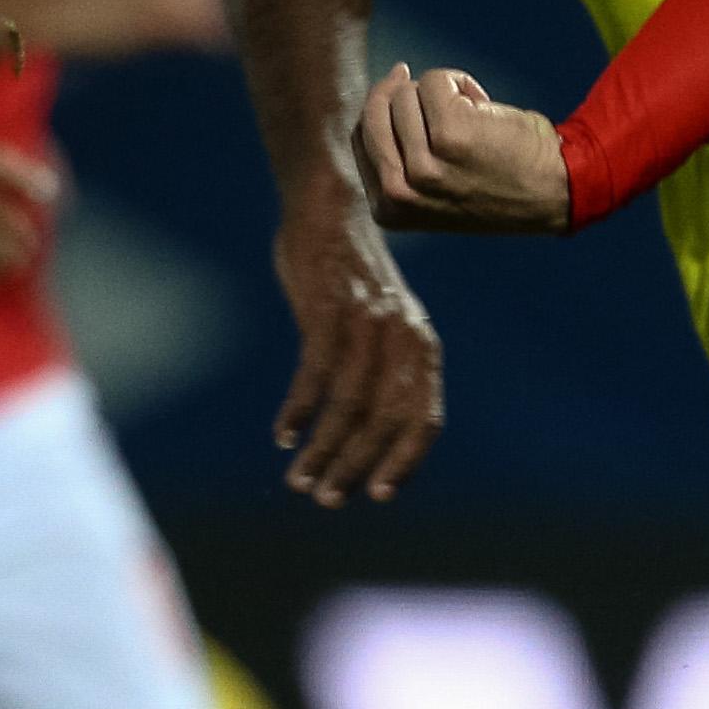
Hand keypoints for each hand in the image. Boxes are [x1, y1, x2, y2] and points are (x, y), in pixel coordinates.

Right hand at [271, 190, 445, 505]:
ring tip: (299, 480)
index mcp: (423, 347)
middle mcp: (404, 339)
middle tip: (326, 499)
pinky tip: (284, 435)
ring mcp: (368, 325)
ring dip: (323, 450)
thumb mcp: (381, 323)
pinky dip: (299, 411)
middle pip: (385, 421)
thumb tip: (368, 431)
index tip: (378, 495)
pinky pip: (316, 375)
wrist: (328, 208)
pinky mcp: (330, 313)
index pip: (424, 420)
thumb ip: (384, 369)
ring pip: (349, 406)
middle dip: (354, 466)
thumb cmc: (349, 275)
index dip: (404, 461)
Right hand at [361, 62, 574, 233]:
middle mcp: (398, 192)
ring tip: (474, 120)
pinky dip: (462, 82)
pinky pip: (435, 80)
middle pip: (375, 110)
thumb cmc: (497, 181)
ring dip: (441, 93)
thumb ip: (400, 152)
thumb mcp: (433, 183)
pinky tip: (486, 109)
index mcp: (388, 208)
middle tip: (448, 109)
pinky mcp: (450, 135)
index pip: (361, 136)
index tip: (412, 102)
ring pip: (404, 94)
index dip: (383, 108)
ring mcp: (423, 166)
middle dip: (407, 97)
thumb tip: (388, 80)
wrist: (556, 192)